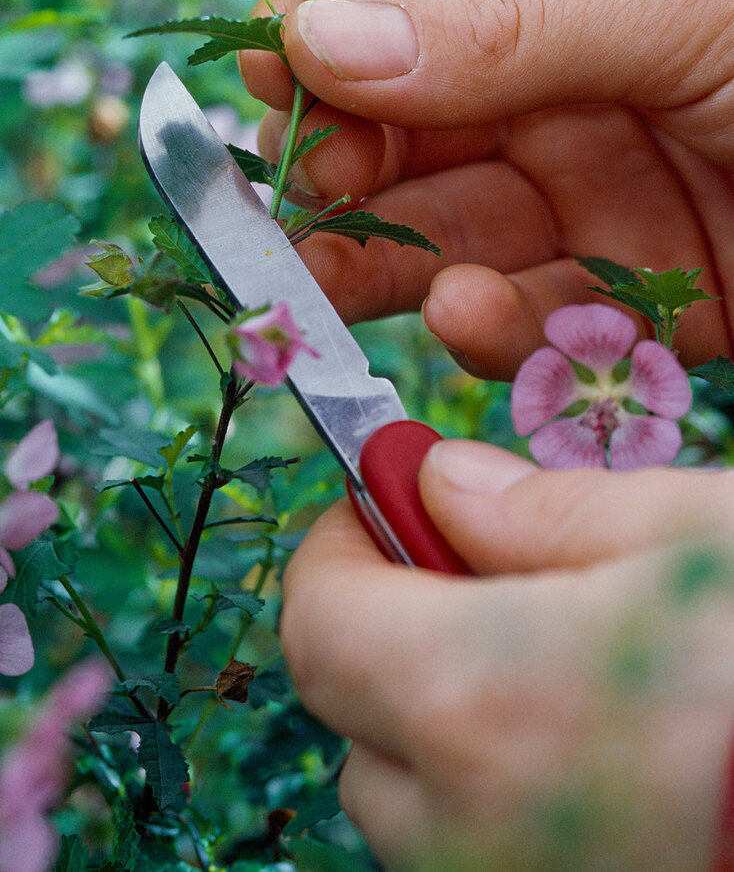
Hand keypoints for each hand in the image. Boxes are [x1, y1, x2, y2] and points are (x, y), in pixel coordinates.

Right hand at [239, 0, 733, 377]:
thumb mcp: (678, 4)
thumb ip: (501, 33)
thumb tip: (319, 35)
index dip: (337, 22)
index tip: (265, 63)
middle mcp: (576, 76)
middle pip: (419, 119)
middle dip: (349, 158)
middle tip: (293, 194)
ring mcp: (597, 189)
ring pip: (453, 227)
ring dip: (388, 256)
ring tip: (336, 275)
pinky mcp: (631, 294)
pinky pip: (530, 311)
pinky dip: (489, 324)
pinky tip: (465, 318)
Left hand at [281, 445, 733, 869]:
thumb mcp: (705, 534)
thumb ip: (542, 510)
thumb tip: (441, 483)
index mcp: (488, 705)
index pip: (319, 622)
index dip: (344, 545)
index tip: (389, 498)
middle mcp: (474, 833)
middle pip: (353, 715)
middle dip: (393, 626)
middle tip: (479, 569)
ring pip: (406, 800)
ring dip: (440, 716)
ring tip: (554, 663)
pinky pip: (474, 852)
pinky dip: (493, 788)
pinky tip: (589, 743)